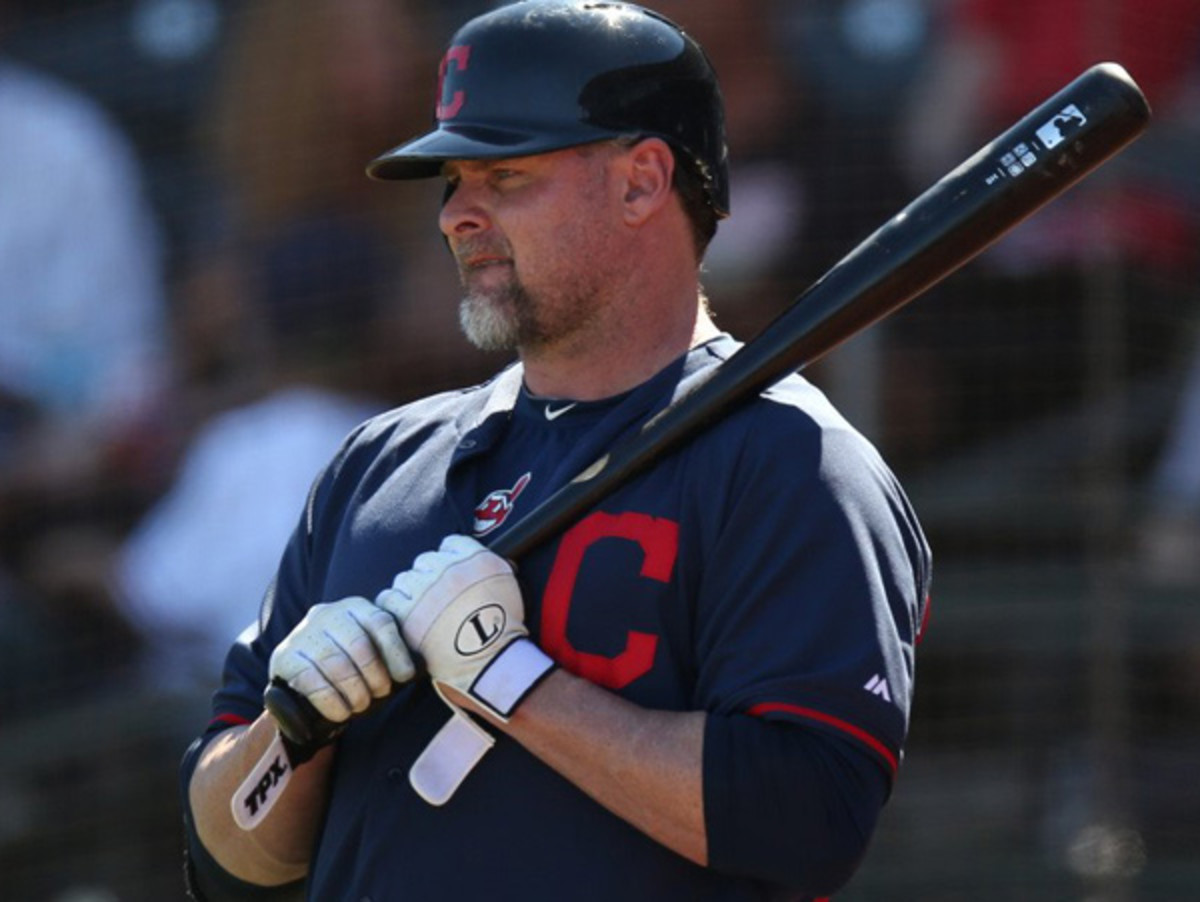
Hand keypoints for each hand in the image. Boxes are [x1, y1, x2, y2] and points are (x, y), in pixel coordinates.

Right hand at [268, 597, 414, 733]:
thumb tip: (413, 671)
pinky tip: (340, 713)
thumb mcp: (367, 651)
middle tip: (379, 694)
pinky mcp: (285, 657)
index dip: (396, 651)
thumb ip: (387, 653)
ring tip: (361, 705)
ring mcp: (303, 634)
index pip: (380, 622)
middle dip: (374, 675)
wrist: (299, 682)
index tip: (405, 677)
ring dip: (354, 690)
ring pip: (337, 663)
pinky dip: (331, 701)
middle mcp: (327, 614)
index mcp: (355, 608)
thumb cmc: (346, 667)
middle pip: (359, 644)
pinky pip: (312, 680)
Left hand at [375, 535, 553, 720]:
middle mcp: (450, 569)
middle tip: (436, 598)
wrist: (491, 662)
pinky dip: (394, 606)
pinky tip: (404, 615)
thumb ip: (488, 565)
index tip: (450, 576)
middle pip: (426, 561)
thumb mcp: (508, 584)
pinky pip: (389, 598)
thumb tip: (476, 561)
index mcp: (476, 559)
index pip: (450, 544)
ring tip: (421, 610)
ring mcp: (427, 591)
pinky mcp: (409, 613)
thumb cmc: (503, 628)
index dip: (448, 559)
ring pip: (405, 578)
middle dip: (429, 577)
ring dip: (411, 592)